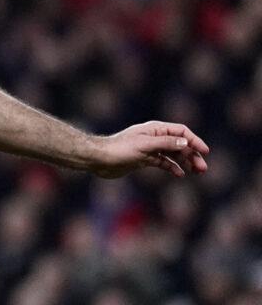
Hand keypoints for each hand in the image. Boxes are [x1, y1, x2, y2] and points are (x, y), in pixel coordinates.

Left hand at [90, 121, 209, 178]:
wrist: (99, 159)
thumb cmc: (120, 149)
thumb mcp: (145, 146)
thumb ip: (166, 144)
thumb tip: (185, 143)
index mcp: (155, 129)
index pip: (181, 131)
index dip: (194, 140)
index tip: (206, 152)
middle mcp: (153, 137)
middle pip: (179, 144)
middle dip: (193, 154)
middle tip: (203, 169)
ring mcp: (149, 148)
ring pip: (173, 154)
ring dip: (185, 162)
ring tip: (196, 172)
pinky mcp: (143, 159)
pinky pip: (163, 162)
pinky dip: (172, 167)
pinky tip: (180, 175)